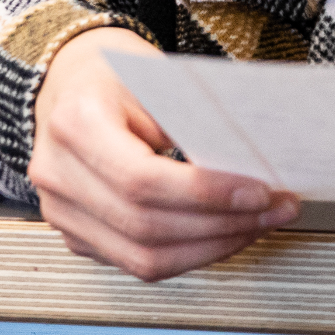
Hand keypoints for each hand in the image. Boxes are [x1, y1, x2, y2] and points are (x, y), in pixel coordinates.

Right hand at [29, 27, 299, 281]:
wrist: (72, 81)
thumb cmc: (117, 71)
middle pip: (145, 225)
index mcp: (76, 125)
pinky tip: (227, 234)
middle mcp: (58, 176)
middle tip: (276, 210)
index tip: (260, 192)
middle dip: (223, 224)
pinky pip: (137, 262)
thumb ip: (196, 119)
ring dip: (212, 247)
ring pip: (142, 258)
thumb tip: (252, 162)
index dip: (206, 193)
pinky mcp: (78, 235)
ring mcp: (62, 213)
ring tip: (260, 226)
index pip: (142, 180)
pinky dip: (190, 254)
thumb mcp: (158, 75)